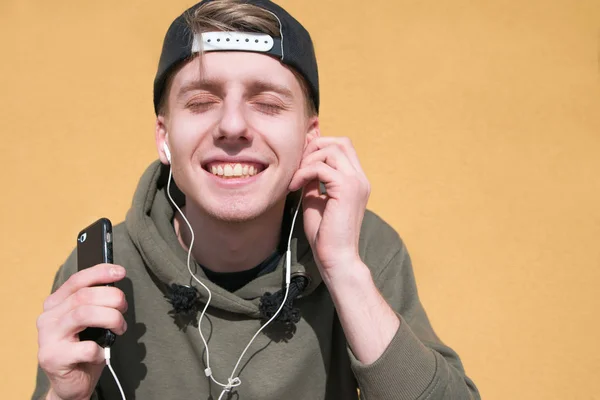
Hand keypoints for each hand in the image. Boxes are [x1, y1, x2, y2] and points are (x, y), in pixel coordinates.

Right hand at [36, 264, 127, 399]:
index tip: (121, 272)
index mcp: (55, 304)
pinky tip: (101, 353)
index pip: (77, 281)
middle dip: (113, 299)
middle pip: (84, 296)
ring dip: (111, 318)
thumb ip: (95, 302)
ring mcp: (47, 338)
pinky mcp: (53, 358)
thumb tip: (116, 283)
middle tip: (124, 309)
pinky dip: (101, 350)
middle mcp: (48, 318)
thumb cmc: (84, 348)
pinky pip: (86, 347)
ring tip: (119, 328)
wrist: (72, 384)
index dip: (100, 272)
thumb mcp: (90, 321)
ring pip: (84, 314)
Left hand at [289, 137, 369, 278]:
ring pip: (331, 151)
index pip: (344, 147)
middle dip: (314, 148)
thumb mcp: (316, 199)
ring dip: (307, 161)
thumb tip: (303, 163)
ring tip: (295, 180)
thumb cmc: (325, 234)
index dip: (320, 147)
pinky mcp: (346, 189)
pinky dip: (303, 173)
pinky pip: (321, 168)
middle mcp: (360, 179)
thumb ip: (313, 180)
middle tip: (297, 167)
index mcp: (356, 181)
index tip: (300, 163)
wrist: (336, 257)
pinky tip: (294, 187)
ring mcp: (356, 182)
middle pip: (340, 142)